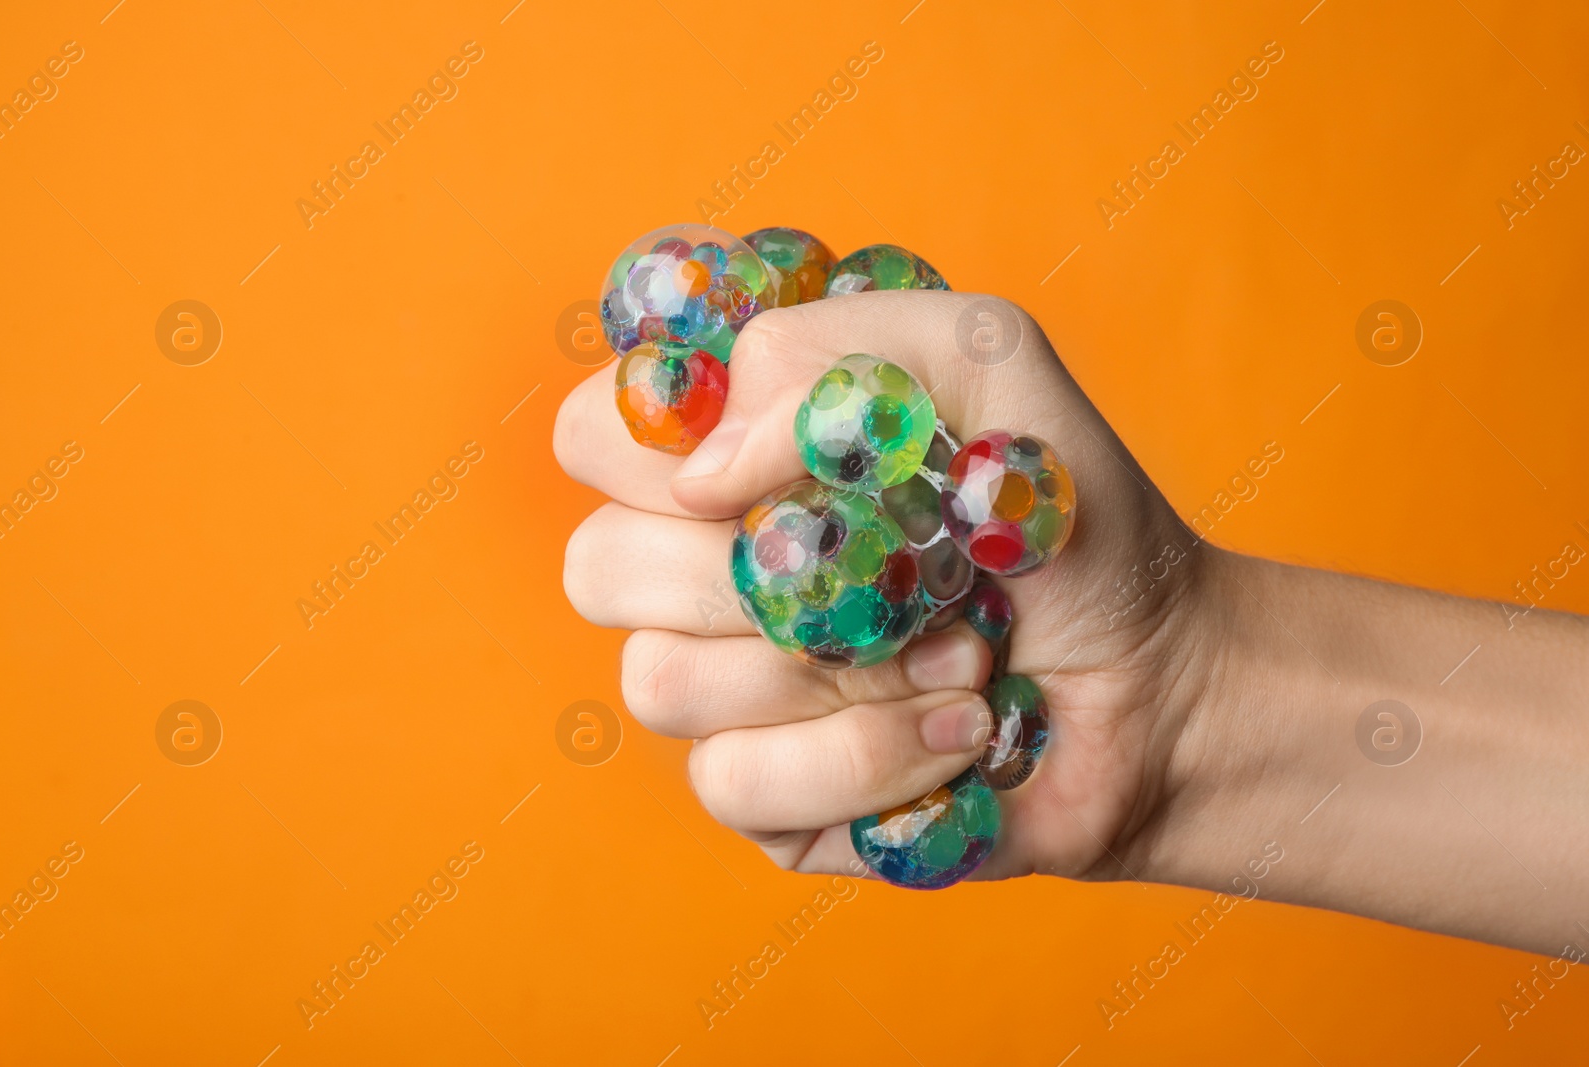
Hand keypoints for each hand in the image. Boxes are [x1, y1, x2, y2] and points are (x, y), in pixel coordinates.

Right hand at [555, 290, 1215, 883]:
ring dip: (839, 667)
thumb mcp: (988, 365)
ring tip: (956, 648)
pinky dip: (871, 754)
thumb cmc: (1066, 517)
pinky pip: (738, 784)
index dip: (660, 449)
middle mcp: (702, 572)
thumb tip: (704, 473)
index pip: (592, 434)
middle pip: (600, 567)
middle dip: (758, 569)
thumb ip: (836, 358)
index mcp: (731, 460)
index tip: (776, 466)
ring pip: (662, 684)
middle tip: (890, 566)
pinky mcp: (763, 796)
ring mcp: (724, 692)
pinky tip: (957, 727)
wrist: (1159, 679)